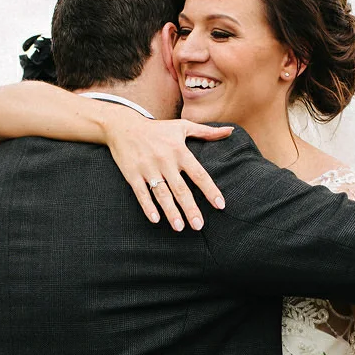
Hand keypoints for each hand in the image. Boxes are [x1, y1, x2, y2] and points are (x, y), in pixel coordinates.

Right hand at [104, 116, 232, 231]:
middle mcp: (165, 161)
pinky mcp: (132, 174)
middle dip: (190, 208)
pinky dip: (147, 206)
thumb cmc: (157, 129)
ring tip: (180, 227)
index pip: (199, 174)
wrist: (123, 126)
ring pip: (162, 194)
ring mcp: (148, 168)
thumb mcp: (182, 127)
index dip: (210, 190)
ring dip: (171, 212)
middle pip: (181, 189)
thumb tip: (230, 131)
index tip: (220, 205)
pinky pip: (141, 193)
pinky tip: (155, 219)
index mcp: (179, 151)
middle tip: (199, 225)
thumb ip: (207, 132)